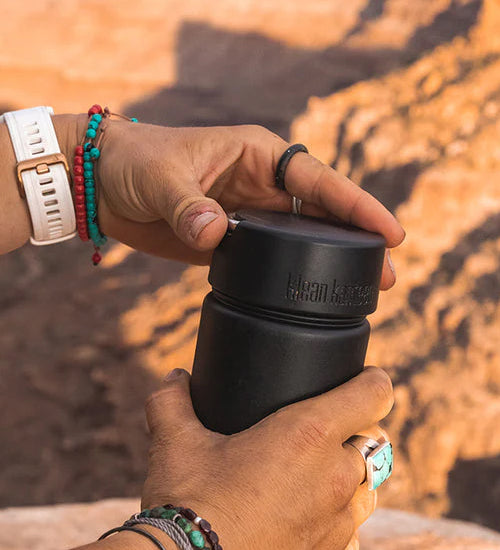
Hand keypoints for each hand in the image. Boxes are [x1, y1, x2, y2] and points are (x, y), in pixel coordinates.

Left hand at [85, 119, 402, 287]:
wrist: (102, 185)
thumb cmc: (133, 163)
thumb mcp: (161, 178)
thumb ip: (189, 205)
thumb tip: (216, 233)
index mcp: (257, 155)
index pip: (317, 179)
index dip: (356, 205)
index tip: (389, 232)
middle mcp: (260, 183)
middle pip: (322, 213)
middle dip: (356, 240)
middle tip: (389, 274)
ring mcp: (249, 215)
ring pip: (301, 239)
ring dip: (330, 262)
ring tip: (363, 291)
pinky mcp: (232, 241)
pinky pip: (270, 259)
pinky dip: (290, 276)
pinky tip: (307, 295)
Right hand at [142, 367, 393, 548]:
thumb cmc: (189, 502)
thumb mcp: (175, 443)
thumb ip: (172, 401)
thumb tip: (175, 377)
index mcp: (309, 434)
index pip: (373, 394)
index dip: (373, 380)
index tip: (364, 376)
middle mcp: (336, 475)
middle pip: (373, 438)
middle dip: (356, 427)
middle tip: (325, 424)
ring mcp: (339, 521)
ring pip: (368, 483)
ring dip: (350, 471)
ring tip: (318, 468)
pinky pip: (352, 525)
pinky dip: (339, 513)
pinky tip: (308, 511)